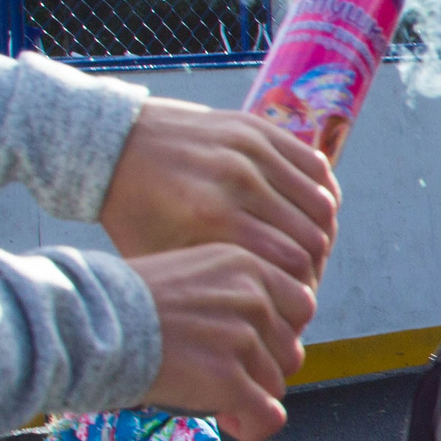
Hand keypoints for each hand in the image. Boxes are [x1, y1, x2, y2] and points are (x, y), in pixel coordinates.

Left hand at [101, 99, 340, 285]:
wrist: (116, 143)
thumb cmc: (137, 210)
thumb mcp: (164, 256)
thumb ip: (213, 281)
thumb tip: (266, 312)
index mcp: (212, 216)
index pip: (289, 262)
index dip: (302, 289)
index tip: (295, 303)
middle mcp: (238, 179)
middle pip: (312, 236)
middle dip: (316, 268)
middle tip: (306, 282)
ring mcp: (252, 149)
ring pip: (322, 203)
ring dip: (324, 234)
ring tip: (311, 252)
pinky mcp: (259, 129)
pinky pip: (316, 167)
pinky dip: (324, 196)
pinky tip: (313, 216)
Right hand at [134, 243, 315, 440]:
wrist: (84, 323)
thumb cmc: (121, 304)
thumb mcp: (190, 274)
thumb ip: (232, 295)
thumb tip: (261, 335)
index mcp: (246, 266)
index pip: (300, 306)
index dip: (277, 334)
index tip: (249, 348)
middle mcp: (252, 297)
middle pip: (289, 350)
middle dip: (261, 369)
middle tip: (223, 375)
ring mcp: (241, 338)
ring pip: (276, 385)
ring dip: (248, 396)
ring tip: (210, 393)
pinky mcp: (228, 378)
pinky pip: (268, 416)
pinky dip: (254, 426)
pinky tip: (232, 423)